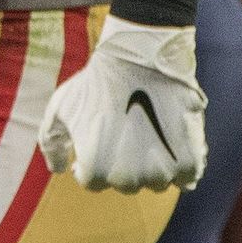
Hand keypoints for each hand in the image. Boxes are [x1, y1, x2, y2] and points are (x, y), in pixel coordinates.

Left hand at [39, 15, 207, 192]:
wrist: (138, 58)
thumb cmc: (95, 83)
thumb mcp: (59, 108)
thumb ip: (51, 143)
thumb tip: (59, 169)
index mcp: (96, 168)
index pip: (91, 181)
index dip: (89, 160)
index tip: (95, 138)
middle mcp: (129, 178)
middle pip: (125, 183)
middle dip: (120, 163)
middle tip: (122, 131)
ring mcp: (162, 171)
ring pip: (156, 182)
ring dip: (151, 165)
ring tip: (146, 132)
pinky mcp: (190, 160)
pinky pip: (187, 178)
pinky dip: (181, 167)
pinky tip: (172, 143)